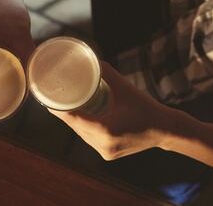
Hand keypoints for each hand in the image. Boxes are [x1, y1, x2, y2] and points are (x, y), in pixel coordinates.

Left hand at [50, 62, 181, 160]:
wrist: (165, 130)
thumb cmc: (146, 107)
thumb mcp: (125, 88)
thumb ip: (106, 73)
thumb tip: (90, 58)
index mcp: (106, 130)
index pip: (74, 119)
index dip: (58, 109)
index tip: (47, 98)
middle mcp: (103, 144)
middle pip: (76, 127)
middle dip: (65, 113)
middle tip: (54, 96)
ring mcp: (105, 152)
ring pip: (82, 135)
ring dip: (74, 122)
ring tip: (64, 106)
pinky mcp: (108, 155)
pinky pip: (90, 140)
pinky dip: (85, 129)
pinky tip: (80, 119)